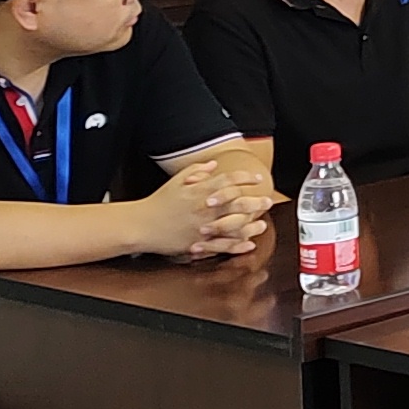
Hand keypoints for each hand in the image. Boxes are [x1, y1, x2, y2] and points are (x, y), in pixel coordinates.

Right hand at [137, 159, 273, 259]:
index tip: (256, 178)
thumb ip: (196, 170)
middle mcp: (203, 208)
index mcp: (198, 191)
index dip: (245, 178)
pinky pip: (222, 245)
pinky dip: (237, 244)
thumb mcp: (176, 181)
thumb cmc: (158, 203)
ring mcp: (202, 227)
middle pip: (237, 203)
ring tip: (262, 223)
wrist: (141, 225)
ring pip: (233, 225)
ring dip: (251, 224)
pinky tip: (248, 243)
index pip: (228, 181)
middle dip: (255, 202)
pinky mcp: (198, 243)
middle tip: (267, 201)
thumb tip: (213, 164)